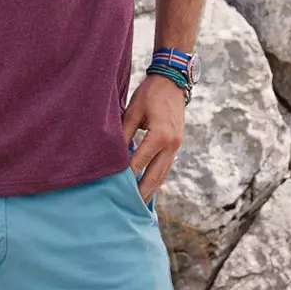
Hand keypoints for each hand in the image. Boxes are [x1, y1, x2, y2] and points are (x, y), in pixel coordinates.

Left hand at [122, 73, 186, 204]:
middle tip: (129, 207)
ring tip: (139, 203)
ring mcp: (177, 146)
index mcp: (160, 135)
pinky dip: (158, 178)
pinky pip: (166, 166)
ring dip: (152, 188)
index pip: (140, 161)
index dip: (127, 174)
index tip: (116, 187)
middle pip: (156, 175)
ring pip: (163, 174)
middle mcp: (171, 144)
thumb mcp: (133, 111)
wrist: (173, 82)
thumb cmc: (150, 94)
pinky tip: (149, 186)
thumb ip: (124, 132)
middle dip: (143, 191)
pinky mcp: (177, 145)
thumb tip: (113, 151)